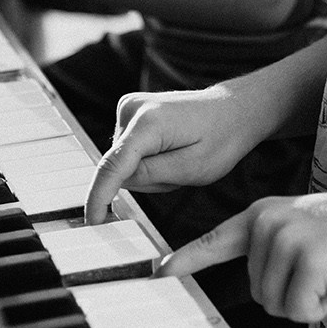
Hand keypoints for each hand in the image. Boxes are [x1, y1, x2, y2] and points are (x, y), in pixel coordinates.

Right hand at [84, 86, 271, 224]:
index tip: (93, 221)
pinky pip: (128, 152)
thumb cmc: (221, 138)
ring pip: (124, 161)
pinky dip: (146, 159)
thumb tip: (116, 181)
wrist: (233, 109)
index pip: (112, 166)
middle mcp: (132, 109)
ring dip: (148, 170)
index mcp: (149, 122)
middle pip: (120, 167)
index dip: (99, 197)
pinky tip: (169, 150)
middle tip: (180, 169)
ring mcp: (128, 107)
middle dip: (147, 179)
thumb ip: (151, 175)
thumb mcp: (193, 168)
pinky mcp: (129, 111)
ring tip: (178, 157)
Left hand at [157, 192, 326, 322]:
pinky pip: (298, 310)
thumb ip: (272, 249)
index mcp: (261, 215)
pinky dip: (320, 307)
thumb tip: (257, 289)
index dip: (186, 259)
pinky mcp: (305, 259)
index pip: (214, 240)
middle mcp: (266, 224)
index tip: (159, 271)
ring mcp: (284, 239)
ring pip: (274, 305)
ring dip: (305, 301)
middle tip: (322, 268)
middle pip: (255, 292)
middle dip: (290, 293)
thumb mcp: (301, 230)